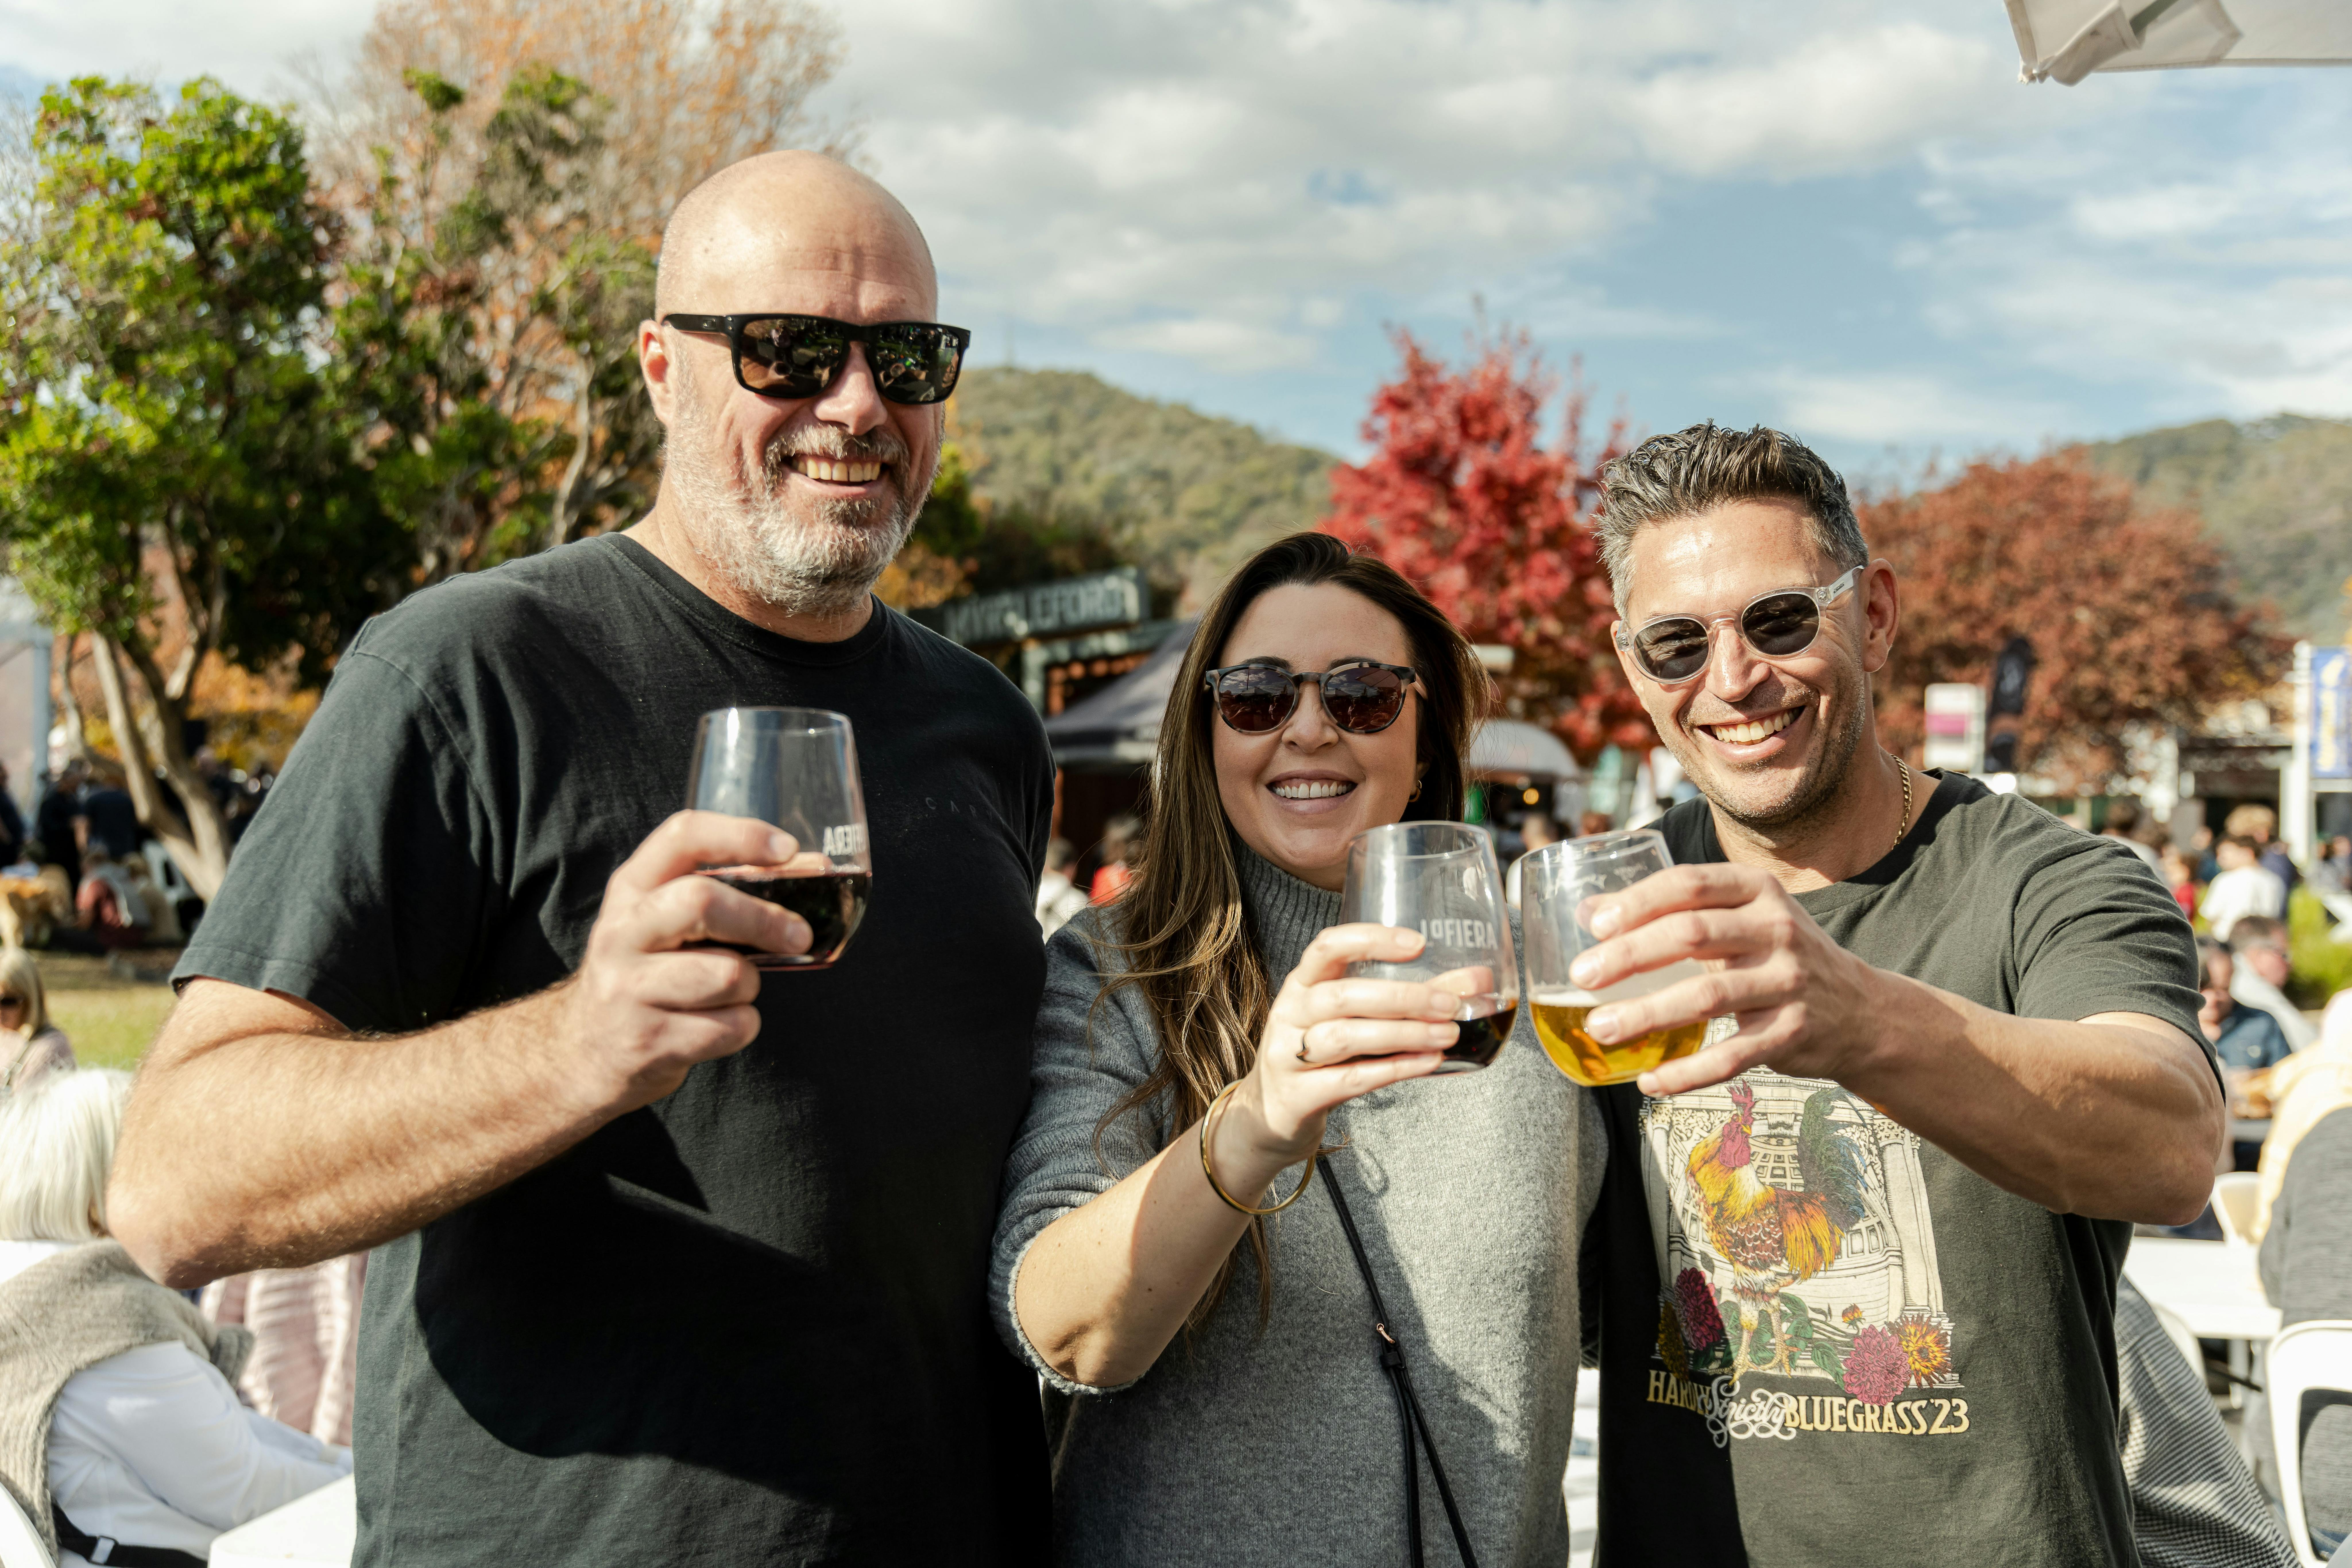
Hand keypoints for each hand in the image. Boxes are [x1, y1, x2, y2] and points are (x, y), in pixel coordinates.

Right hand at [556, 811, 814, 1114]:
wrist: (585, 1050)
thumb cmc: (650, 972)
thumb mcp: (666, 920)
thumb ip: (725, 891)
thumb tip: (813, 867)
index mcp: (630, 890)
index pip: (683, 837)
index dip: (741, 836)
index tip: (788, 850)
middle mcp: (621, 933)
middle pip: (703, 902)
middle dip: (764, 919)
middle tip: (800, 935)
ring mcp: (628, 990)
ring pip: (728, 974)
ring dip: (751, 984)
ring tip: (731, 991)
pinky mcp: (647, 1042)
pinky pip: (730, 1027)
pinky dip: (742, 1026)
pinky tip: (717, 1025)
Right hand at [1209, 924, 1467, 1196]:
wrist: (1272, 1113)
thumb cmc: (1324, 1054)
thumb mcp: (1351, 1019)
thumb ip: (1407, 998)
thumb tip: (1477, 981)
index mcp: (1302, 983)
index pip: (1328, 947)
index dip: (1371, 940)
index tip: (1417, 943)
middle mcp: (1289, 1013)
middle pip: (1342, 995)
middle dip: (1403, 997)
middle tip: (1450, 1003)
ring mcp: (1287, 1055)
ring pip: (1345, 1037)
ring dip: (1403, 1034)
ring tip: (1447, 1035)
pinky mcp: (1297, 1096)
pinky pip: (1349, 1079)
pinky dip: (1394, 1068)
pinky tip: (1428, 1062)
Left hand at [1567, 863, 1883, 1095]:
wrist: (1862, 1010)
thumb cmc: (1776, 956)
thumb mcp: (1738, 919)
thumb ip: (1672, 912)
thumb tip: (1589, 911)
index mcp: (1757, 892)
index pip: (1690, 884)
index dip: (1638, 901)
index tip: (1595, 925)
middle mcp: (1778, 930)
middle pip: (1692, 935)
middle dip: (1629, 956)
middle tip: (1582, 977)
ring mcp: (1789, 983)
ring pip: (1706, 998)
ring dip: (1646, 1015)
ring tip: (1600, 1028)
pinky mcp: (1792, 1034)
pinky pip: (1731, 1057)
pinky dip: (1686, 1073)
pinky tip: (1649, 1081)